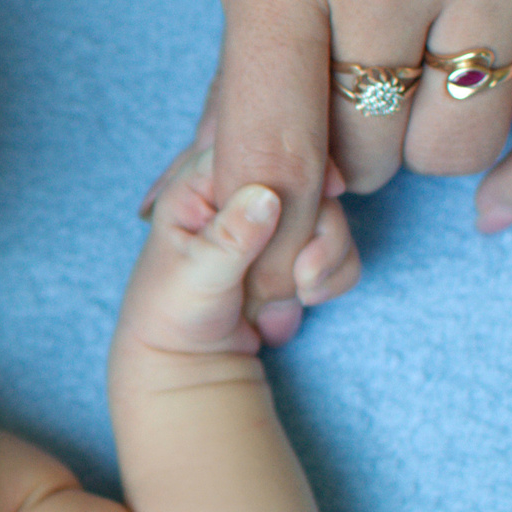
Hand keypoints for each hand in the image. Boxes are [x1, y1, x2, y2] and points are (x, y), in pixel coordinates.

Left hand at [124, 145, 358, 358]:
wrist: (189, 361)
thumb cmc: (172, 313)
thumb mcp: (196, 275)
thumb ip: (231, 236)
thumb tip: (268, 195)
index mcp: (202, 183)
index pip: (256, 149)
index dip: (299, 164)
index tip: (333, 190)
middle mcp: (242, 194)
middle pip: (306, 181)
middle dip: (317, 230)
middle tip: (303, 275)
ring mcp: (274, 224)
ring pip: (330, 217)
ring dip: (325, 258)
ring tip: (296, 297)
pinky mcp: (299, 254)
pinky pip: (339, 253)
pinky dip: (332, 279)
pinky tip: (303, 302)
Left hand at [183, 0, 511, 340]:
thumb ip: (242, 59)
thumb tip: (201, 203)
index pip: (266, 139)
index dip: (263, 224)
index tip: (263, 263)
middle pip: (360, 153)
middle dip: (346, 154)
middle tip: (353, 105)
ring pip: (454, 144)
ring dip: (431, 146)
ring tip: (422, 86)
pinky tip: (496, 195)